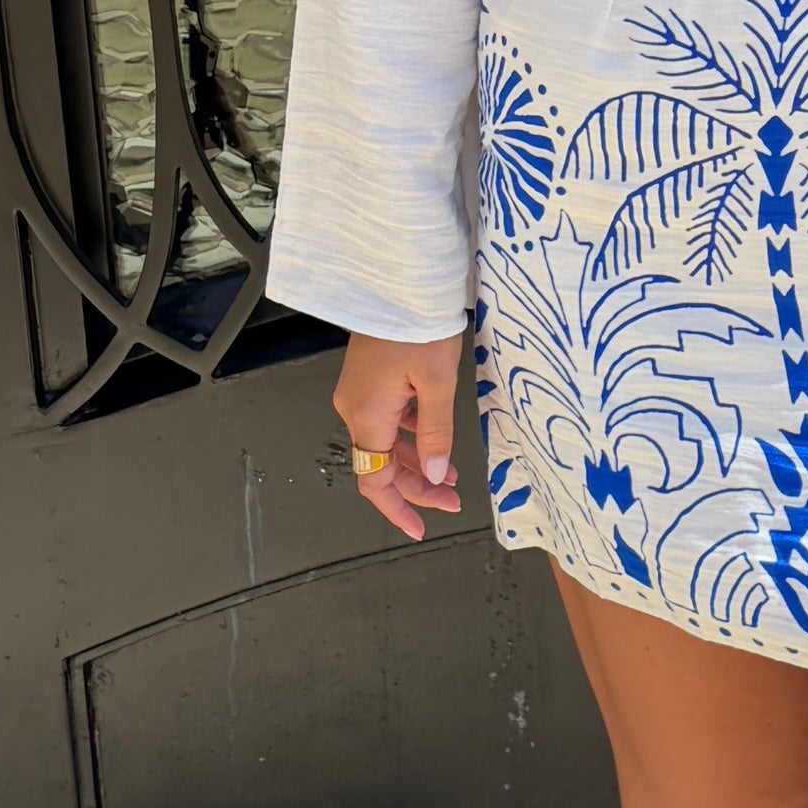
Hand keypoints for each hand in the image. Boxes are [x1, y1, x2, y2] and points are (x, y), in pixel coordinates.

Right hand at [333, 332, 464, 541]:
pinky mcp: (368, 378)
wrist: (400, 280)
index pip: (374, 481)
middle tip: (454, 500)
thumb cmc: (419, 325)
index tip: (420, 528)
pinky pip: (386, 420)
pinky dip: (409, 436)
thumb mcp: (438, 384)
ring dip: (416, 462)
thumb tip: (437, 475)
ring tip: (452, 475)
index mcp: (367, 416)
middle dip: (417, 487)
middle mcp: (354, 408)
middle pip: (381, 464)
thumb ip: (436, 434)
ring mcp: (359, 393)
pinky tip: (434, 438)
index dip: (397, 508)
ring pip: (385, 442)